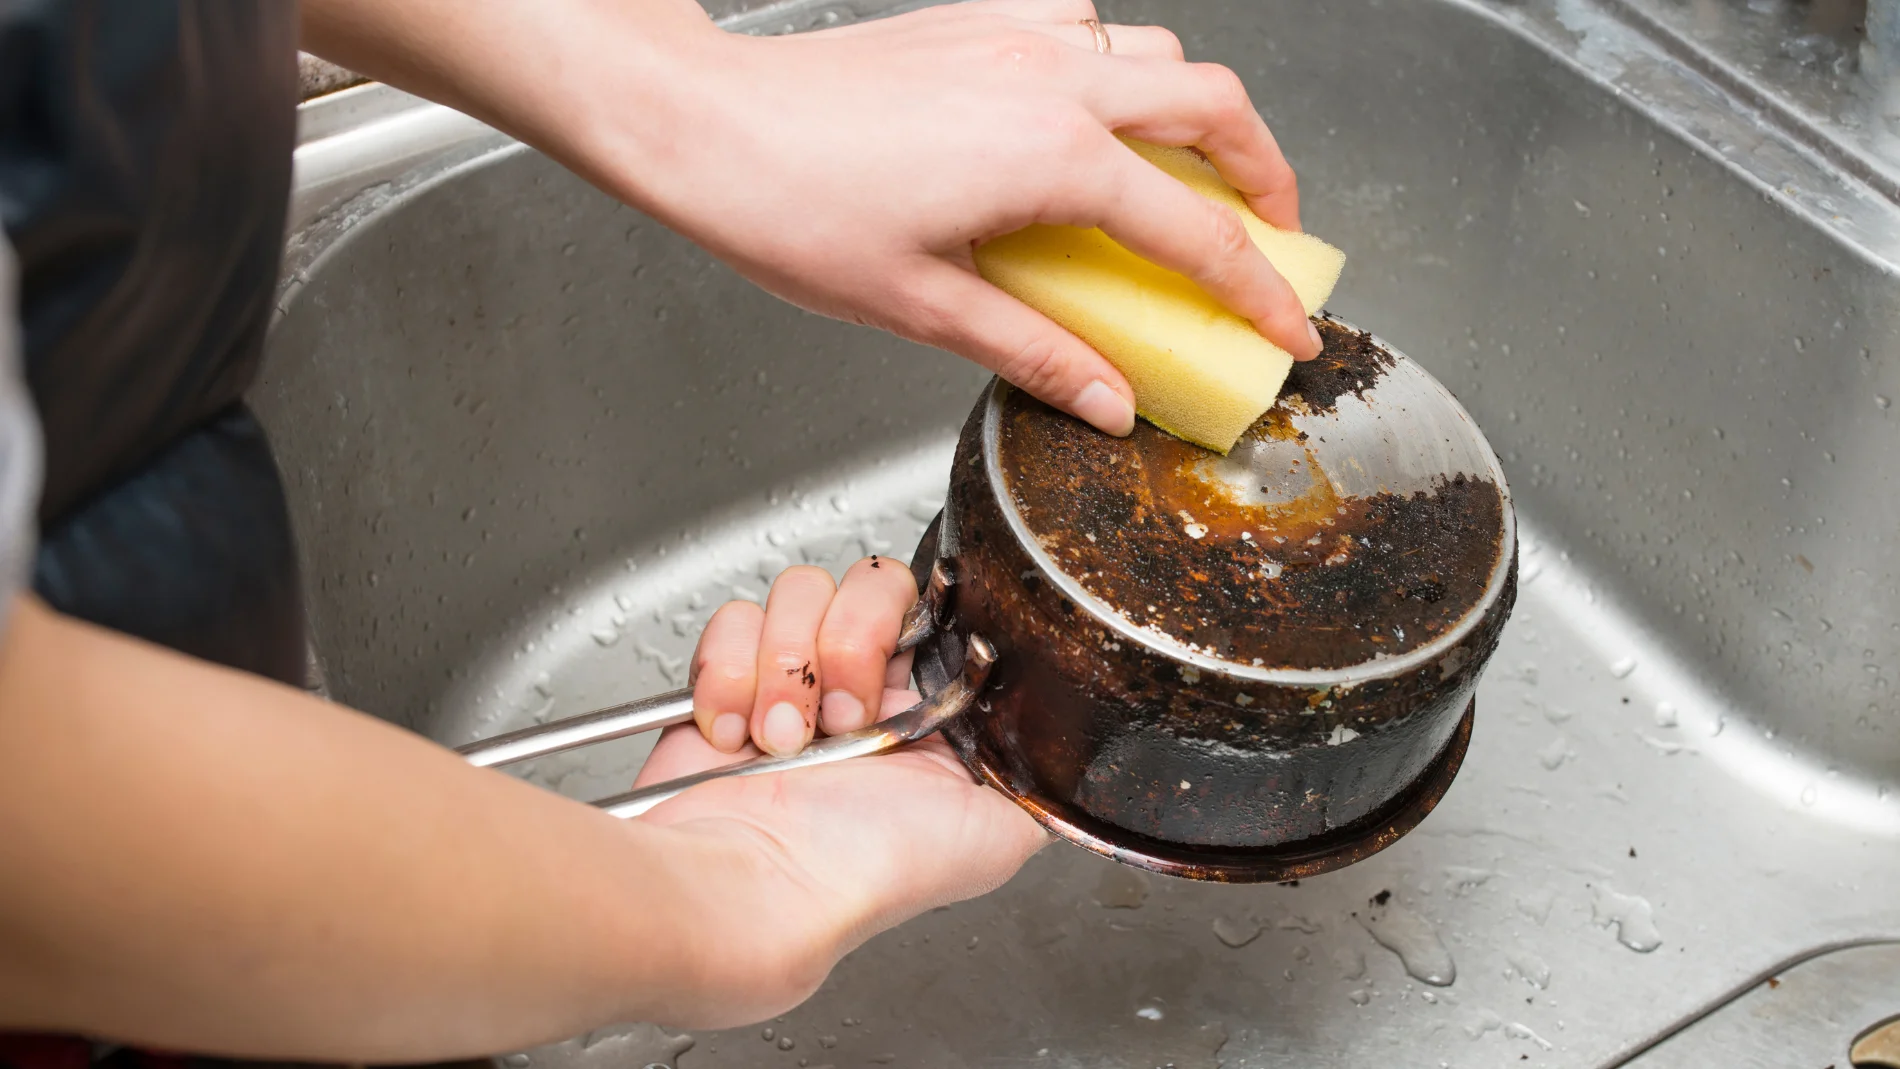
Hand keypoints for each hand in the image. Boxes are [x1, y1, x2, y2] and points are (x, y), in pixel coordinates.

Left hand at [569, 0, 1320, 435]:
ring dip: (1197, 111)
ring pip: (1158, 51)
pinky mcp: (978, 19)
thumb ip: (1033, 352)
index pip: (1196, 234)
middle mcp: (1052, 79)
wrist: (706, 122)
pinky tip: (1088, 115)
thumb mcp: (922, 306)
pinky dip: (1116, 65)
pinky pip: (1085, 24)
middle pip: (1215, 105)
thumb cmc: (790, 209)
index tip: (1290, 328)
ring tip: (1193, 175)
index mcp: (1052, 159)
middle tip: (1274, 233)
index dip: (1256, 290)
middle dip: (1266, 171)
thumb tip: (1107, 402)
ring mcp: (1017, 35)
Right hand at [628, 558, 1046, 1024]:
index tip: (902, 663)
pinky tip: (736, 735)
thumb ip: (1040, 772)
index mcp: (928, 710)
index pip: (937, 609)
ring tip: (784, 738)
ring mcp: (794, 680)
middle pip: (869, 584)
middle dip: (851, 641)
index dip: (916, 623)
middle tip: (843, 716)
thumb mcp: (1000, 832)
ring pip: (799, 592)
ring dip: (787, 665)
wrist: (764, 888)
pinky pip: (733, 622)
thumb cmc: (870, 872)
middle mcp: (864, 688)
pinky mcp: (727, 681)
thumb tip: (1067, 740)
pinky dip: (729, 675)